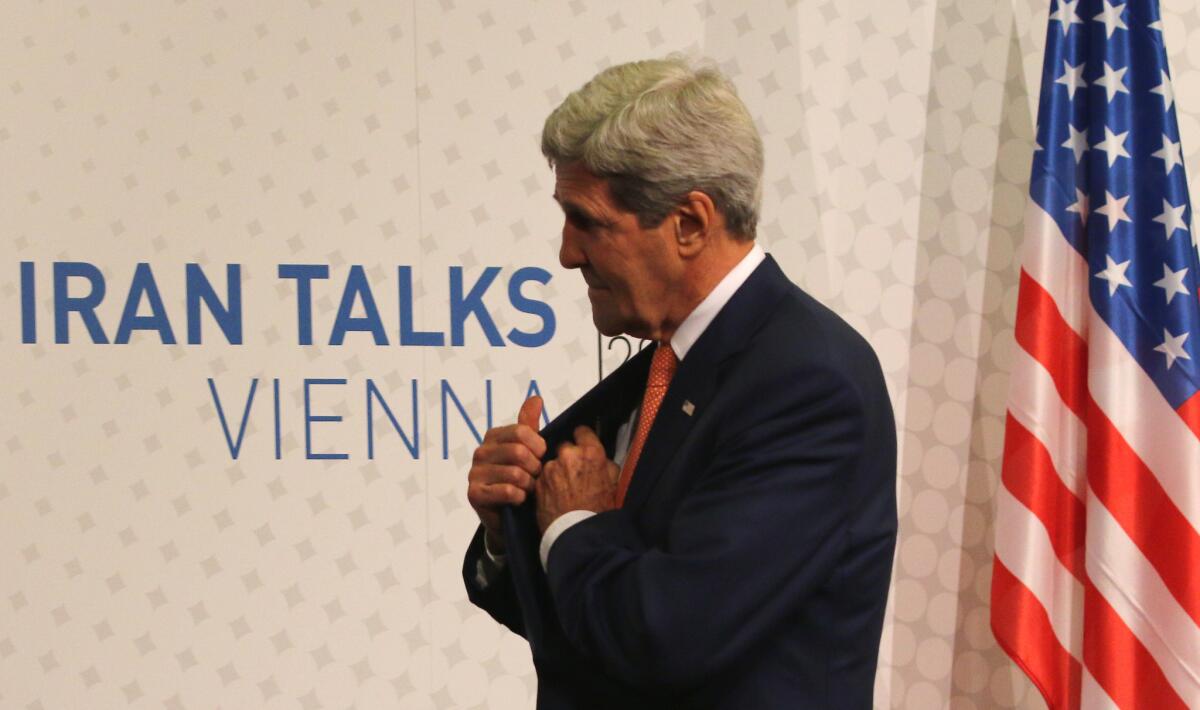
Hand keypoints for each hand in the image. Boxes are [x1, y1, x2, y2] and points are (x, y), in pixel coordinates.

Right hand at [467, 396, 546, 552]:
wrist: (509, 515)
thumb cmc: (520, 478)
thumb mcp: (527, 450)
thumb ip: (529, 425)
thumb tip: (536, 398)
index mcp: (493, 436)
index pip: (521, 431)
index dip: (539, 446)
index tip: (542, 457)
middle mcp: (480, 451)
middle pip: (519, 452)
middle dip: (535, 468)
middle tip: (536, 477)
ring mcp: (474, 473)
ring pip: (515, 474)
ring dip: (529, 485)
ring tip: (528, 489)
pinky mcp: (474, 494)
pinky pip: (506, 491)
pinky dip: (520, 497)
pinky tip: (519, 499)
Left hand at [536, 426, 619, 533]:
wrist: (579, 533)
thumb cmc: (601, 509)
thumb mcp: (614, 483)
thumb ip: (606, 464)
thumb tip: (600, 458)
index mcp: (591, 453)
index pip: (582, 431)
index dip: (582, 438)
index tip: (582, 446)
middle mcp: (568, 455)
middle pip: (565, 446)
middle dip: (568, 456)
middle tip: (574, 473)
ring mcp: (550, 468)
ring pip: (552, 462)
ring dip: (556, 470)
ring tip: (563, 488)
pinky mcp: (539, 482)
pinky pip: (543, 476)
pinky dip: (547, 483)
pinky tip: (554, 496)